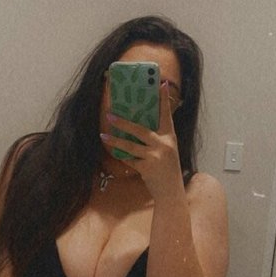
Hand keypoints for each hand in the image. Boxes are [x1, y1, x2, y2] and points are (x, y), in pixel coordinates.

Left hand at [101, 81, 182, 199]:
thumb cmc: (167, 169)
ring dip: (115, 140)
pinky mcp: (147, 168)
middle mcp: (164, 144)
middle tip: (110, 114)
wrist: (171, 192)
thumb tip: (137, 126)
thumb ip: (157, 139)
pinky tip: (113, 152)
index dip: (163, 100)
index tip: (161, 84)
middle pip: (140, 129)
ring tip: (103, 135)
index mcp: (170, 137)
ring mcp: (155, 156)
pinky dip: (121, 156)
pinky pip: (129, 159)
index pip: (166, 115)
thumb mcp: (167, 151)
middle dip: (123, 122)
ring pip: (130, 146)